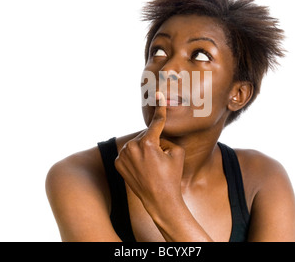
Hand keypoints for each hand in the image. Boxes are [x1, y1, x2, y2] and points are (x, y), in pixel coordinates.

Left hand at [115, 92, 185, 209]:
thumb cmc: (172, 176)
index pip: (156, 121)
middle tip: (161, 159)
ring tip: (151, 166)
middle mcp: (131, 147)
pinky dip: (135, 156)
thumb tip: (157, 135)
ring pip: (137, 143)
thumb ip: (167, 137)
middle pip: (146, 135)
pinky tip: (142, 168)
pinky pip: (129, 152)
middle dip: (155, 142)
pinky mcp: (117, 163)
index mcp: (147, 143)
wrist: (160, 200)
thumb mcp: (177, 152)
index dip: (160, 108)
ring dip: (145, 149)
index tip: (159, 94)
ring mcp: (122, 156)